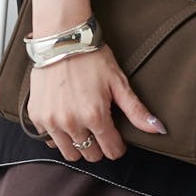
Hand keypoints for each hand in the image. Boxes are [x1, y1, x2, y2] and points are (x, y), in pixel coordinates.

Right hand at [26, 44, 165, 162]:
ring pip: (69, 153)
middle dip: (99, 147)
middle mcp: (71, 122)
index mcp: (95, 116)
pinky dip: (58, 135)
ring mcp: (51, 121)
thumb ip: (136, 111)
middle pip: (90, 155)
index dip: (118, 146)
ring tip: (83, 127)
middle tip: (100, 130)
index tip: (117, 138)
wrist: (61, 39)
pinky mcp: (37, 116)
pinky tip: (65, 119)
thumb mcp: (118, 82)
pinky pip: (49, 139)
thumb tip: (158, 129)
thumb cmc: (91, 57)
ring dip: (78, 144)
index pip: (111, 151)